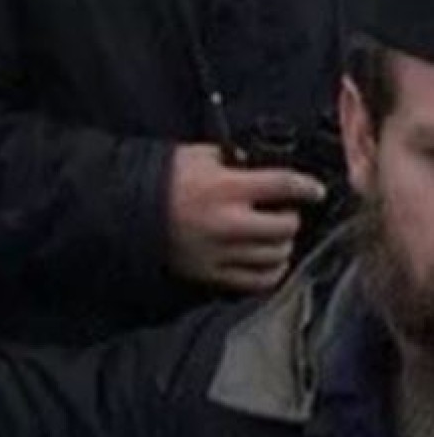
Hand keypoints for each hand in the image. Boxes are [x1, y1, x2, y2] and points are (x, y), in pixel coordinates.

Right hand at [166, 143, 325, 293]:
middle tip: (283, 212)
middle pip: (286, 226)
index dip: (306, 187)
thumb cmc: (159, 180)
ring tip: (273, 235)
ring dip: (281, 244)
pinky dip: (271, 271)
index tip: (314, 190)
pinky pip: (258, 281)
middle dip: (290, 217)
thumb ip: (228, 159)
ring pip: (276, 255)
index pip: (283, 185)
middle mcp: (227, 222)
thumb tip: (254, 166)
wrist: (122, 210)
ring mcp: (220, 252)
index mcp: (224, 187)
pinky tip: (268, 260)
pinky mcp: (211, 273)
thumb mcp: (193, 155)